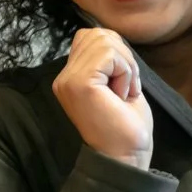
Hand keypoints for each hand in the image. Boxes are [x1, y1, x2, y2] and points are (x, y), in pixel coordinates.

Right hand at [52, 27, 153, 168]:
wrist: (127, 157)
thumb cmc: (127, 127)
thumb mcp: (117, 83)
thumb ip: (109, 60)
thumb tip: (112, 38)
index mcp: (70, 77)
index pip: (91, 37)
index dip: (117, 53)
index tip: (123, 85)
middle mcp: (64, 77)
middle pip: (98, 34)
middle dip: (123, 57)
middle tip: (125, 89)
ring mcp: (68, 80)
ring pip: (105, 41)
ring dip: (126, 66)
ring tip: (122, 93)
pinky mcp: (79, 83)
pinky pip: (110, 55)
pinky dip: (125, 72)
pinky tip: (121, 95)